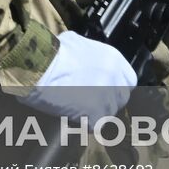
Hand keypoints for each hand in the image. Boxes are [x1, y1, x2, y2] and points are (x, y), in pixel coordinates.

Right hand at [20, 31, 136, 119]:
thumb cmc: (52, 52)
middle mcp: (116, 78)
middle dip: (105, 101)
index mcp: (113, 59)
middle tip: (87, 101)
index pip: (128, 80)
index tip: (103, 90)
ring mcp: (108, 98)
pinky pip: (96, 125)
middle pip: (120, 99)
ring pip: (108, 114)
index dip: (115, 87)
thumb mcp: (76, 43)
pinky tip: (72, 115)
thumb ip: (89, 54)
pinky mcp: (96, 114)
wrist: (40, 66)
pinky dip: (84, 124)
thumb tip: (84, 59)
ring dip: (94, 113)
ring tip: (75, 108)